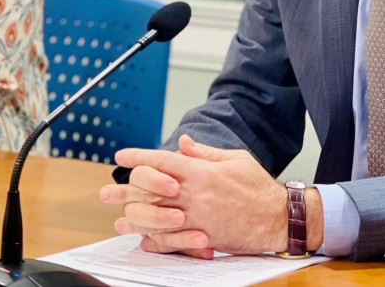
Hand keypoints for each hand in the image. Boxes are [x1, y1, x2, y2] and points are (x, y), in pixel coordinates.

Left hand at [100, 134, 287, 256]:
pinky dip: (155, 240)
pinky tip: (142, 239)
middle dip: (125, 191)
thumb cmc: (259, 187)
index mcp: (202, 172)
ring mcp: (197, 218)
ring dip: (133, 218)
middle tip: (105, 193)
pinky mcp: (203, 237)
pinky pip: (172, 240)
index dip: (138, 157)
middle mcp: (195, 195)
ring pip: (156, 218)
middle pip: (150, 191)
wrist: (279, 218)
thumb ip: (204, 153)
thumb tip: (181, 143)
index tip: (120, 156)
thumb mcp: (234, 159)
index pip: (161, 161)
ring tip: (118, 218)